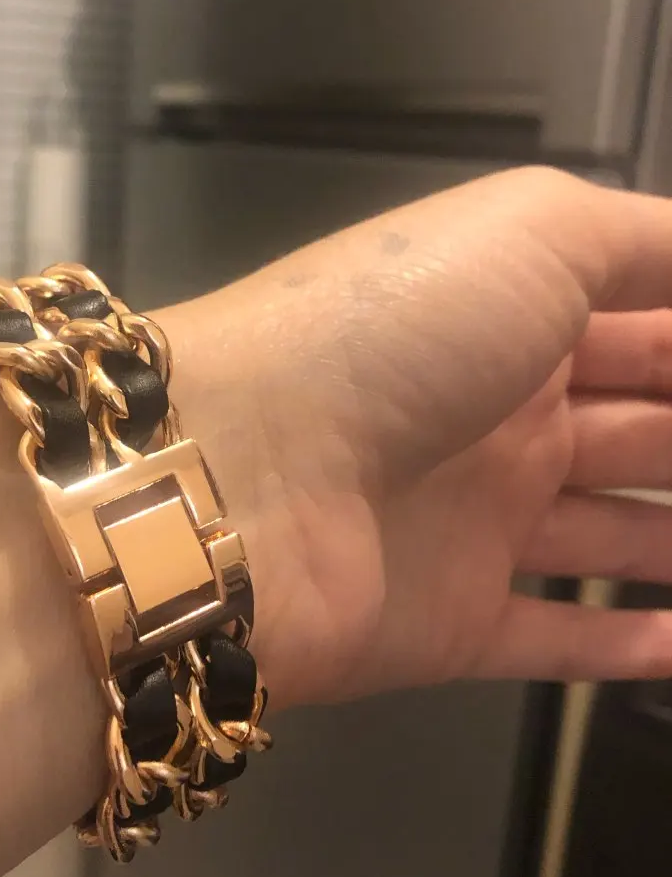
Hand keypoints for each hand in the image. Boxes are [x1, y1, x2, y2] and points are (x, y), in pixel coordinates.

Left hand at [162, 167, 671, 707]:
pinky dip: (622, 644)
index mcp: (511, 324)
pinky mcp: (446, 624)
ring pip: (613, 538)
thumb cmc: (394, 335)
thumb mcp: (530, 233)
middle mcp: (495, 421)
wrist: (246, 472)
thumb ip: (644, 243)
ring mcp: (469, 527)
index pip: (652, 331)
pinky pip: (549, 638)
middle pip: (645, 433)